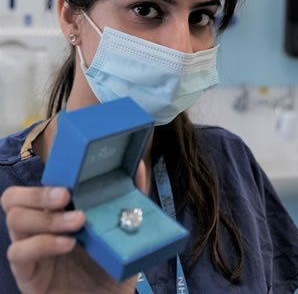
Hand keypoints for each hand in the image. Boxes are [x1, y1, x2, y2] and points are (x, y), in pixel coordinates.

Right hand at [1, 160, 149, 293]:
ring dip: (47, 217)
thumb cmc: (113, 267)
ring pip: (14, 219)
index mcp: (59, 213)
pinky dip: (42, 244)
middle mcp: (40, 228)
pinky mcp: (27, 274)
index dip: (50, 177)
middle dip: (38, 192)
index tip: (75, 175)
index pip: (39, 186)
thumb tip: (139, 165)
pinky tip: (68, 244)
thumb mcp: (124, 231)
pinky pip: (18, 253)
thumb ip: (129, 200)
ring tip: (78, 222)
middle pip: (15, 198)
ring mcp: (31, 251)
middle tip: (66, 196)